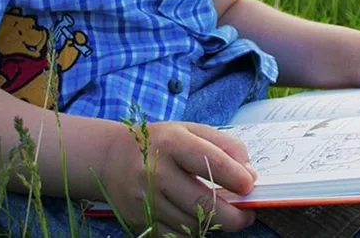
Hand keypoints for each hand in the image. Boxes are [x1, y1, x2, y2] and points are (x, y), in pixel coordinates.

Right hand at [99, 121, 257, 234]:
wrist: (110, 158)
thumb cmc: (159, 142)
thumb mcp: (190, 130)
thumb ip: (224, 145)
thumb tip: (249, 173)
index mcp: (171, 142)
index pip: (210, 162)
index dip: (235, 177)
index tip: (250, 186)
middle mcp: (155, 171)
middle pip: (203, 203)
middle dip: (233, 215)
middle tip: (247, 214)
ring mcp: (145, 198)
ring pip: (192, 224)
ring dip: (215, 224)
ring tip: (224, 215)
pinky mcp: (138, 219)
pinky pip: (175, 236)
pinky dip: (193, 231)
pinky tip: (199, 220)